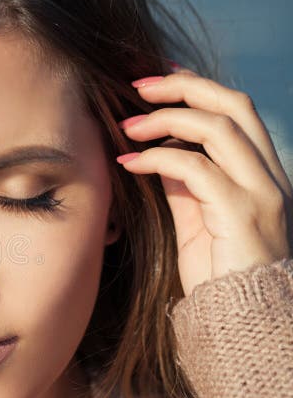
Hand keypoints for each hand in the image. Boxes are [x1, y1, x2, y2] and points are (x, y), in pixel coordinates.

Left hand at [116, 68, 291, 296]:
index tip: (156, 79)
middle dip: (183, 87)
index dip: (196, 87)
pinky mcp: (242, 212)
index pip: (236, 109)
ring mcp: (261, 192)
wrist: (243, 318)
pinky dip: (157, 159)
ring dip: (165, 119)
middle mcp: (269, 175)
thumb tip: (158, 150)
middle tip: (137, 87)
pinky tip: (129, 163)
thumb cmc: (218, 271)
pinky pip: (196, 168)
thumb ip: (186, 183)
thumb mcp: (198, 218)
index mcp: (262, 171)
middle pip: (233, 105)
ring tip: (127, 127)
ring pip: (217, 128)